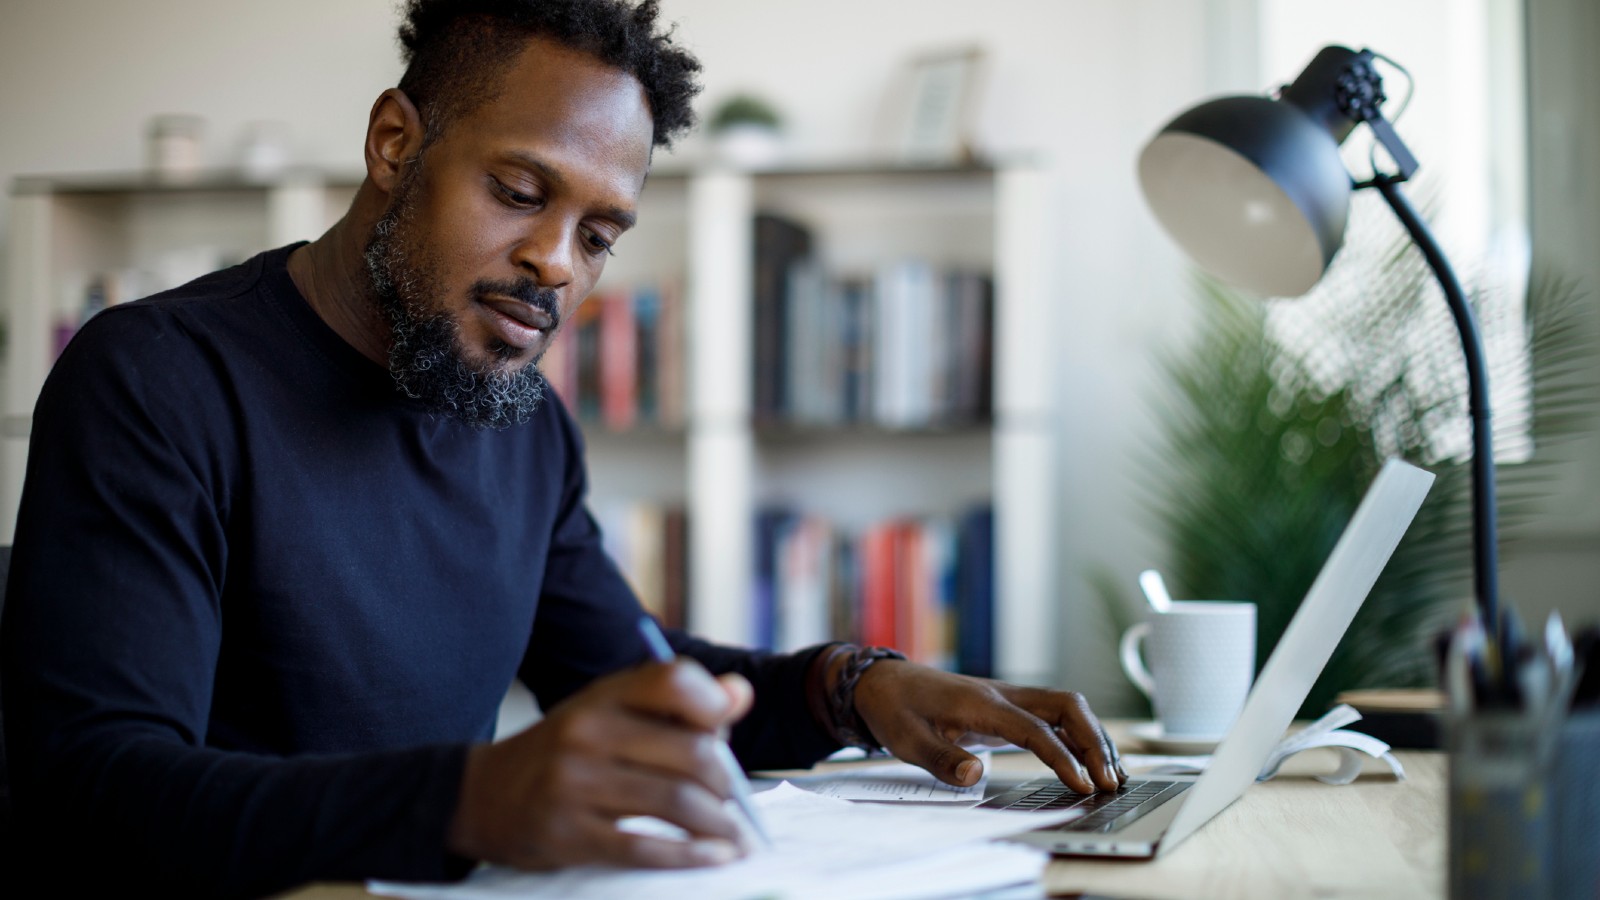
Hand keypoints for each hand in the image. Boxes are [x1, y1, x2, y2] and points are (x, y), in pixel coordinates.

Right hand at [448, 660, 754, 869]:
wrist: (483, 795)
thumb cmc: (567, 752)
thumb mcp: (609, 712)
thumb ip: (674, 705)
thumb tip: (740, 695)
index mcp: (603, 696)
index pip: (673, 680)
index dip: (713, 704)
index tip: (727, 733)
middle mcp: (587, 732)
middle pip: (691, 752)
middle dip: (726, 783)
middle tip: (735, 802)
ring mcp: (574, 783)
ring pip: (675, 802)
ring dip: (719, 824)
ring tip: (734, 836)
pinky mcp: (567, 833)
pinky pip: (644, 848)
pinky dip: (690, 856)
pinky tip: (714, 857)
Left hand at [852, 661, 1126, 793]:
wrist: (883, 682)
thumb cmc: (895, 709)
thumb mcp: (906, 739)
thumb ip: (940, 757)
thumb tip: (976, 775)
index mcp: (981, 702)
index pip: (1035, 728)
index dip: (1062, 756)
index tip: (1083, 784)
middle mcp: (1003, 694)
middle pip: (1066, 706)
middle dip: (1094, 742)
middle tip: (1110, 781)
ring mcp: (1009, 698)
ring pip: (1066, 707)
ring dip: (1093, 736)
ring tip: (1113, 775)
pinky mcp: (1008, 706)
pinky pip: (1054, 715)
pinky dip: (1079, 734)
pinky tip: (1090, 759)